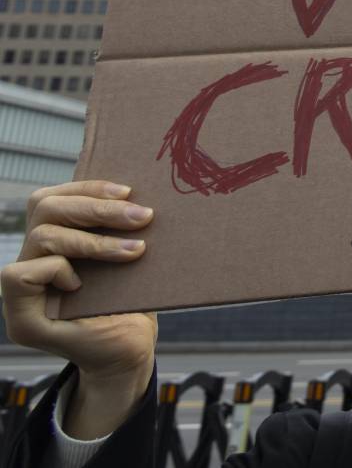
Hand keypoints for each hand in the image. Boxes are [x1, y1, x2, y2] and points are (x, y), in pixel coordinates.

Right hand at [0, 181, 156, 438]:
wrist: (130, 353)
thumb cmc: (133, 302)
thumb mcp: (125, 257)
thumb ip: (114, 228)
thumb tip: (133, 191)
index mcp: (54, 244)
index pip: (51, 198)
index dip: (86, 187)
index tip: (129, 191)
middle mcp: (31, 263)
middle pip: (43, 208)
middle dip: (96, 207)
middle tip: (141, 216)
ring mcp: (21, 292)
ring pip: (41, 236)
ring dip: (93, 240)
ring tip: (135, 251)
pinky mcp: (22, 320)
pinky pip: (19, 275)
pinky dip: (58, 269)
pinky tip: (83, 284)